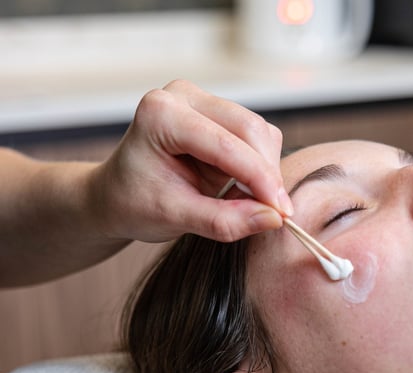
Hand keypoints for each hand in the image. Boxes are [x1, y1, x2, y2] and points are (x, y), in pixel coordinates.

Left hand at [88, 79, 292, 244]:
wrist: (117, 196)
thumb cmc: (135, 205)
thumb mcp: (175, 218)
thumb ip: (224, 221)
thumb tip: (273, 220)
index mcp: (161, 114)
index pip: (226, 145)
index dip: (261, 180)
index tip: (282, 214)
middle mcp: (183, 96)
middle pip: (250, 129)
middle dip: (268, 174)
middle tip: (277, 214)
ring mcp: (203, 101)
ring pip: (260, 131)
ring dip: (267, 170)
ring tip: (251, 204)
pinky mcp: (219, 113)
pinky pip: (258, 136)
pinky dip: (261, 166)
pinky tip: (245, 189)